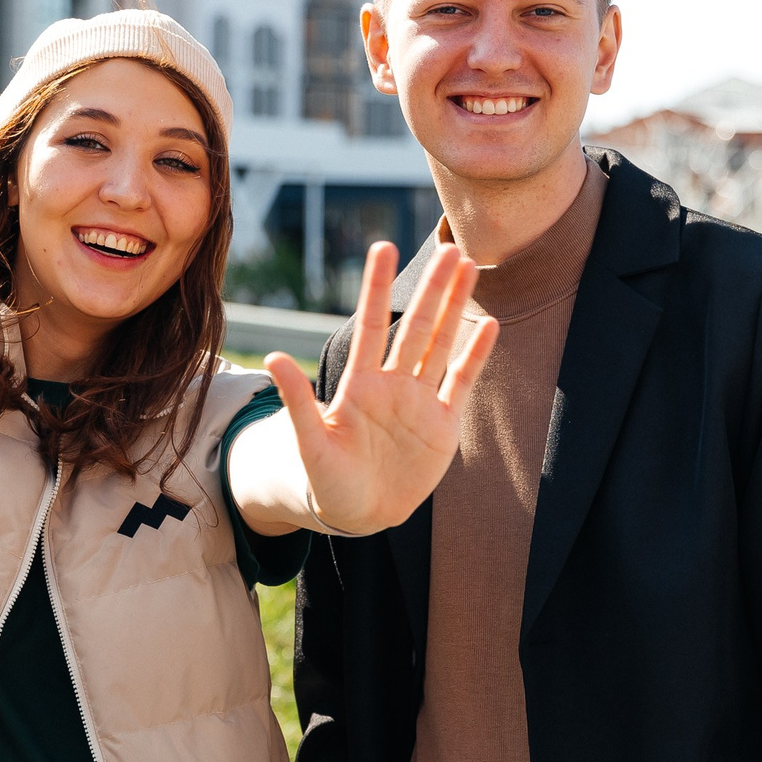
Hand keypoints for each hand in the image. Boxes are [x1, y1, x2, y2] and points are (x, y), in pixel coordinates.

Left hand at [263, 242, 499, 534]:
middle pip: (415, 326)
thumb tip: (272, 357)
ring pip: (442, 344)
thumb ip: (297, 400)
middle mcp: (392, 383)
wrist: (357, 514)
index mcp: (359, 383)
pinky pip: (461, 382)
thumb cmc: (327, 479)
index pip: (370, 324)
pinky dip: (475, 355)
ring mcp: (419, 401)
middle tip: (448, 248)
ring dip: (456, 308)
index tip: (382, 247)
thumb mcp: (309, 442)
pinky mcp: (443, 424)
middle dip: (431, 289)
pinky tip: (488, 324)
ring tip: (468, 269)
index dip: (376, 287)